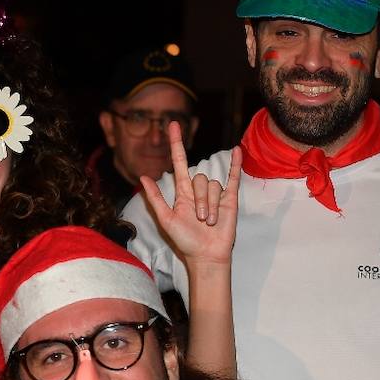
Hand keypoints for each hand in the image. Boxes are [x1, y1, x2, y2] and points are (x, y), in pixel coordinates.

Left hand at [139, 121, 240, 266]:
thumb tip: (143, 177)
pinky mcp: (230, 198)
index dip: (176, 145)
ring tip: (209, 222)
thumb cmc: (185, 241)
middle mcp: (198, 190)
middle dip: (199, 200)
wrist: (206, 255)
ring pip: (212, 185)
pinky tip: (237, 152)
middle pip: (198, 179)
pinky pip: (233, 177)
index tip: (172, 125)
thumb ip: (155, 198)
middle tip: (199, 220)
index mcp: (182, 193)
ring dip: (211, 205)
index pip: (179, 162)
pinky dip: (235, 164)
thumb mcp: (166, 220)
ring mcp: (215, 193)